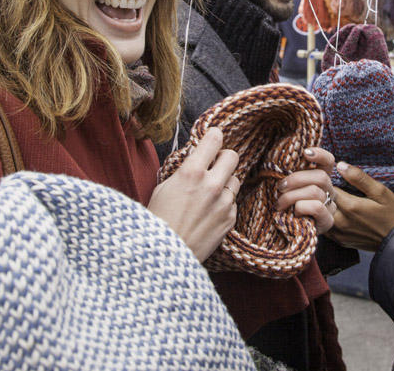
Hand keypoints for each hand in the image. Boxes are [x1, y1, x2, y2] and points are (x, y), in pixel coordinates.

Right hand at [148, 127, 239, 261]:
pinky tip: (209, 213)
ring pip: (235, 179)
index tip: (212, 140)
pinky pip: (233, 201)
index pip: (214, 139)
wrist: (164, 256)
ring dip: (225, 182)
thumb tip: (195, 156)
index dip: (213, 137)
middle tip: (213, 166)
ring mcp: (224, 202)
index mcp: (192, 172)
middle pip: (232, 156)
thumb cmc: (158, 221)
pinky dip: (224, 203)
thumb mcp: (163, 187)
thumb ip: (183, 169)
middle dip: (223, 158)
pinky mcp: (230, 219)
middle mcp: (212, 184)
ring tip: (208, 194)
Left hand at [275, 147, 336, 233]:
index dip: (320, 154)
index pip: (328, 161)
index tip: (305, 152)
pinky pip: (316, 207)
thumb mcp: (287, 188)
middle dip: (297, 179)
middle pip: (321, 176)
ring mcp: (330, 206)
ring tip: (280, 204)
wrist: (286, 234)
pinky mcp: (328, 221)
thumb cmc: (285, 208)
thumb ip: (291, 176)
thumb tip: (284, 160)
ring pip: (315, 191)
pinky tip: (294, 214)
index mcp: (320, 179)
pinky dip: (301, 208)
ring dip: (292, 196)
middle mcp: (329, 191)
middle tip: (280, 187)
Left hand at [328, 161, 393, 250]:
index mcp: (350, 206)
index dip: (326, 181)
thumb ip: (359, 178)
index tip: (330, 176)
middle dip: (322, 193)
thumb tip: (340, 165)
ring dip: (323, 206)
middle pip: (320, 203)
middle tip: (327, 186)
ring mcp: (339, 233)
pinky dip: (325, 218)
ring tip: (330, 198)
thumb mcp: (380, 191)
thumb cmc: (392, 214)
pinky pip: (325, 227)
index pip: (326, 188)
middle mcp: (340, 221)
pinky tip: (334, 212)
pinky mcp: (340, 241)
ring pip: (320, 215)